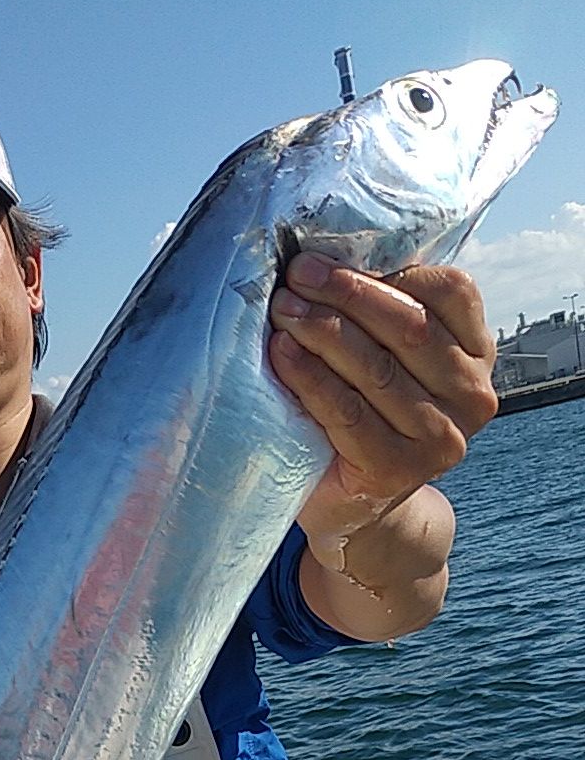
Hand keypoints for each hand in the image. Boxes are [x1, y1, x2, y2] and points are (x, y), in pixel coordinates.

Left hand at [268, 256, 497, 572]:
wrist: (356, 505)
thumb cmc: (365, 414)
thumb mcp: (389, 358)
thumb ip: (384, 314)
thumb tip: (328, 253)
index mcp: (477, 353)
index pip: (451, 291)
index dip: (390, 269)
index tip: (327, 259)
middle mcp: (471, 396)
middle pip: (408, 326)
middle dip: (346, 293)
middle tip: (296, 276)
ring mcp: (439, 438)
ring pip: (376, 367)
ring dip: (322, 330)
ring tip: (281, 309)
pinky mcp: (397, 471)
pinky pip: (347, 412)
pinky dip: (310, 378)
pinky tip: (282, 354)